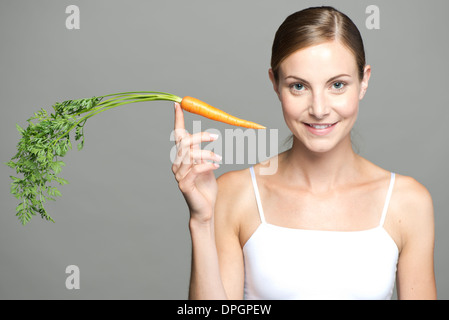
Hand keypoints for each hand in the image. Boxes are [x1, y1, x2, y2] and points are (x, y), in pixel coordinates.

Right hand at [171, 103, 220, 222]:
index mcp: (182, 158)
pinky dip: (206, 165)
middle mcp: (177, 164)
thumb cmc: (206, 188)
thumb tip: (208, 138)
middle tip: (216, 136)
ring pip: (190, 155)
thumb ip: (203, 153)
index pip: (178, 136)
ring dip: (207, 153)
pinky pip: (195, 169)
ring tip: (219, 157)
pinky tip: (216, 165)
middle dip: (200, 136)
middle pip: (184, 143)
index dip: (178, 120)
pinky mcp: (185, 185)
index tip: (177, 105)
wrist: (205, 209)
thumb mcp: (207, 165)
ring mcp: (179, 175)